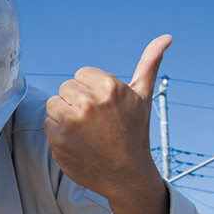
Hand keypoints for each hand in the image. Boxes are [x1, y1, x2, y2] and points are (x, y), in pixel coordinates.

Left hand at [43, 35, 171, 213]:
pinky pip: (48, 123)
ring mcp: (71, 122)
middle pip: (66, 88)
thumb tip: (166, 37)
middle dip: (77, 102)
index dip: (91, 90)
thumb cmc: (135, 134)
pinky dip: (58, 132)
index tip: (103, 108)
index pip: (81, 74)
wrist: (126, 176)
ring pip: (54, 104)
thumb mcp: (143, 97)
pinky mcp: (57, 140)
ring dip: (64, 115)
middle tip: (94, 121)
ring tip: (84, 130)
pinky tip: (77, 142)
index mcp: (109, 87)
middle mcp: (88, 102)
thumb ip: (149, 64)